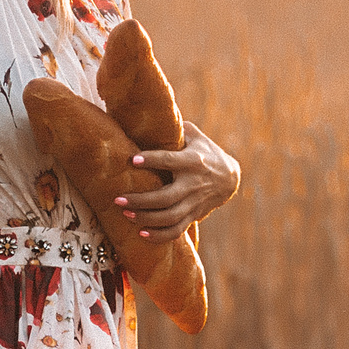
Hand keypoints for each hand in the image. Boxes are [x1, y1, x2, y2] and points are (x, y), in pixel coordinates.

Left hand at [115, 120, 240, 243]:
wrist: (230, 177)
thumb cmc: (204, 151)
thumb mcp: (194, 136)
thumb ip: (175, 129)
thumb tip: (150, 112)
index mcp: (192, 160)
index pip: (170, 160)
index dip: (151, 160)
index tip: (132, 160)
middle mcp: (194, 183)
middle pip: (166, 197)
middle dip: (141, 201)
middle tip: (118, 200)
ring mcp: (194, 202)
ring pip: (170, 217)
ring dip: (146, 219)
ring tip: (125, 215)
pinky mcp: (194, 215)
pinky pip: (177, 230)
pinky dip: (159, 236)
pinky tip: (141, 234)